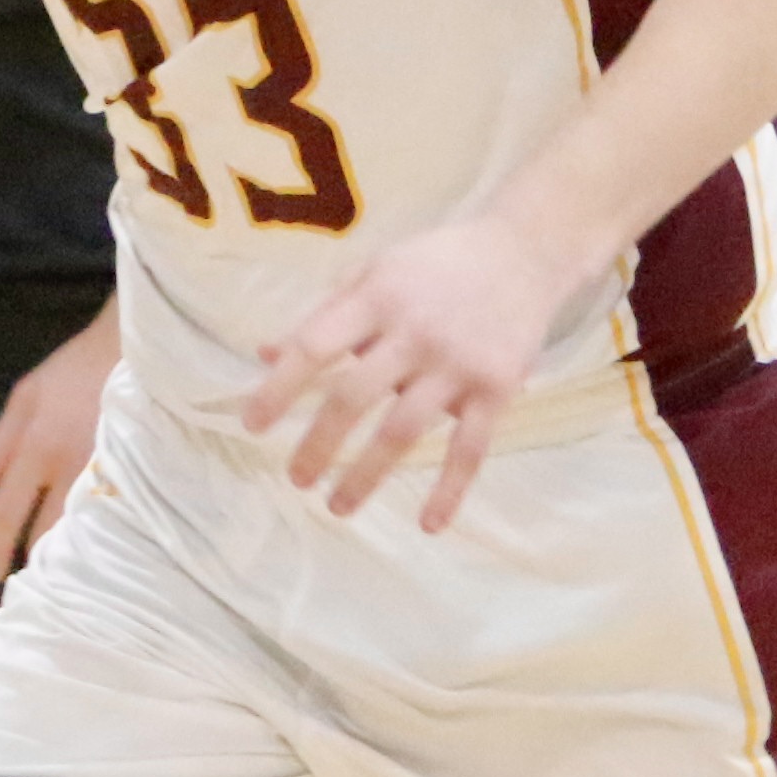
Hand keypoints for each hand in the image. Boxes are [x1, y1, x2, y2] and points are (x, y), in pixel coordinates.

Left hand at [0, 307, 123, 579]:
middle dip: (36, 562)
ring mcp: (109, 474)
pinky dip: (99, 535)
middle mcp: (72, 467)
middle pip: (48, 533)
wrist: (137, 348)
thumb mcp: (27, 397)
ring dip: (69, 553)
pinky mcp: (139, 475)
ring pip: (84, 532)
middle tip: (28, 580)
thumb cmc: (75, 369)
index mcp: (38, 447)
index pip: (7, 511)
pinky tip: (96, 547)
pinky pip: (113, 518)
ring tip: (60, 571)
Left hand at [239, 215, 577, 531]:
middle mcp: (414, 331)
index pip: (315, 346)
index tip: (252, 425)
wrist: (524, 252)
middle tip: (296, 479)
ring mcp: (458, 363)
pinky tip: (428, 524)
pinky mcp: (498, 388)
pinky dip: (450, 490)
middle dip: (319, 444)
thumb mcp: (374, 273)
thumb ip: (325, 315)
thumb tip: (264, 354)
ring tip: (337, 507)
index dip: (279, 388)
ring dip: (366, 475)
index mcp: (376, 297)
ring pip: (404, 430)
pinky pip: (471, 448)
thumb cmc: (435, 266)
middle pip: (353, 395)